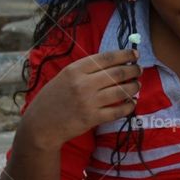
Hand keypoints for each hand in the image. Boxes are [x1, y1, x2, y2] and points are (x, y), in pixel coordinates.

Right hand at [20, 48, 141, 149]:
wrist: (40, 124)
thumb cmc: (54, 97)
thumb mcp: (65, 76)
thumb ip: (86, 69)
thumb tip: (115, 62)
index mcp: (75, 70)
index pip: (107, 58)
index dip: (125, 55)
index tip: (135, 55)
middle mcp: (83, 84)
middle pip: (118, 73)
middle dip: (133, 70)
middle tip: (139, 70)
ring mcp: (88, 102)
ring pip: (121, 91)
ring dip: (133, 87)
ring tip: (137, 85)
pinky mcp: (92, 118)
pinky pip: (118, 111)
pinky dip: (128, 106)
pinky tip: (131, 103)